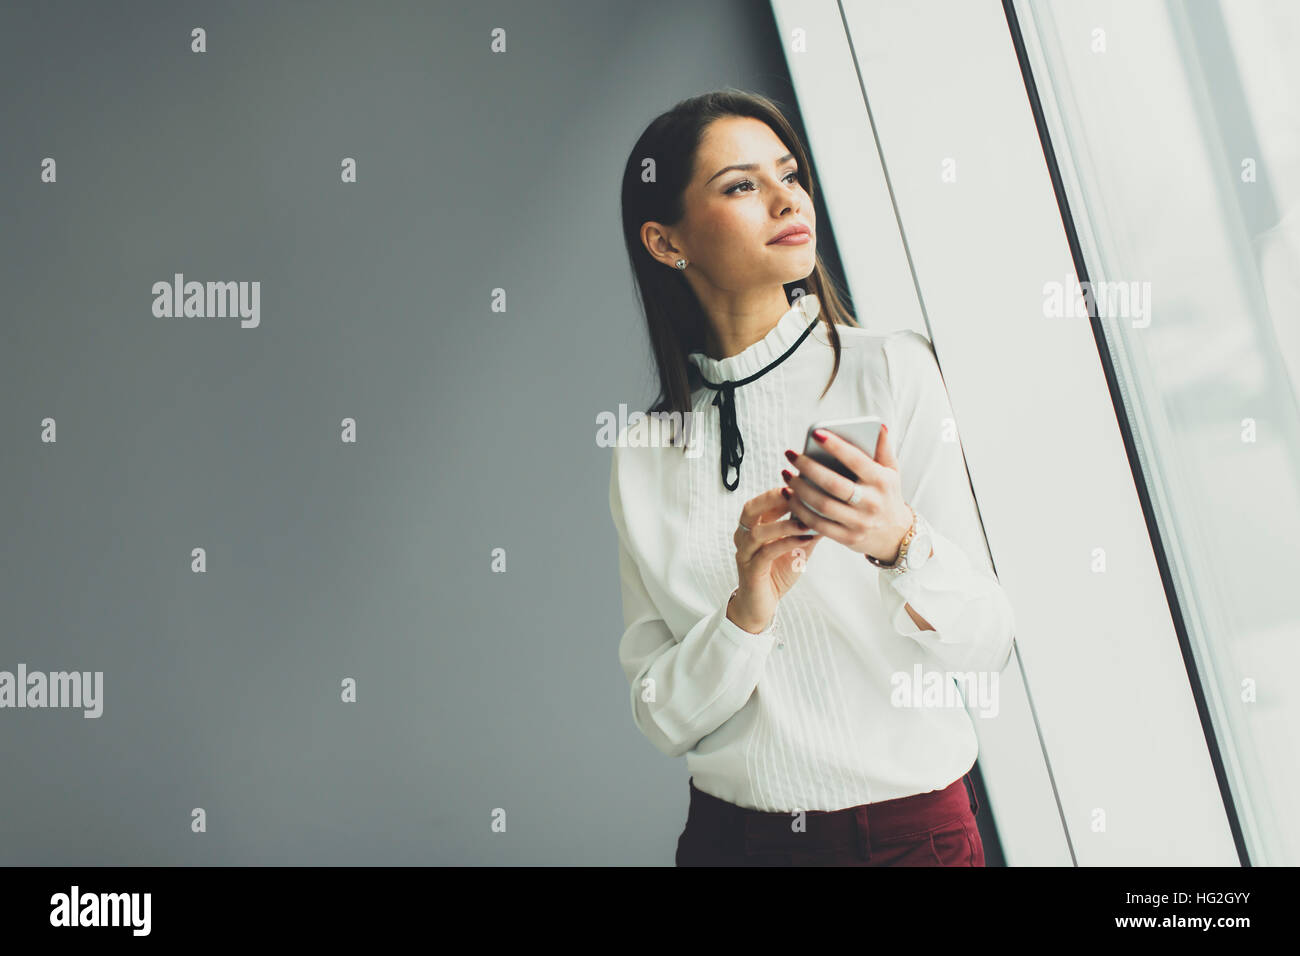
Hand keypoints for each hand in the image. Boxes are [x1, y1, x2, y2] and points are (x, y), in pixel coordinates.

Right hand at [728, 487, 824, 633]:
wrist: (760, 606)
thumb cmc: (776, 574)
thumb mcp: (796, 548)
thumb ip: (806, 530)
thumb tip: (828, 511)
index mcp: (754, 527)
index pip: (762, 501)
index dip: (780, 490)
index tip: (803, 483)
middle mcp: (744, 537)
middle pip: (751, 508)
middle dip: (773, 498)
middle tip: (796, 494)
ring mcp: (745, 553)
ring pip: (757, 531)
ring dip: (783, 524)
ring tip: (806, 520)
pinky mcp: (751, 570)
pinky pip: (766, 553)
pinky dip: (786, 544)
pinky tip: (803, 540)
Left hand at [781, 424, 912, 563]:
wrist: (895, 535)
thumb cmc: (887, 495)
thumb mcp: (892, 472)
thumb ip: (883, 449)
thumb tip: (879, 426)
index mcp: (882, 481)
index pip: (856, 460)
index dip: (836, 446)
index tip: (816, 433)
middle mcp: (871, 502)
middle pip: (833, 484)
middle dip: (808, 468)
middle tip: (791, 455)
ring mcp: (859, 522)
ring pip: (822, 505)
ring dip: (799, 489)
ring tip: (786, 474)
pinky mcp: (847, 538)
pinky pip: (818, 525)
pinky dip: (800, 510)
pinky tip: (789, 496)